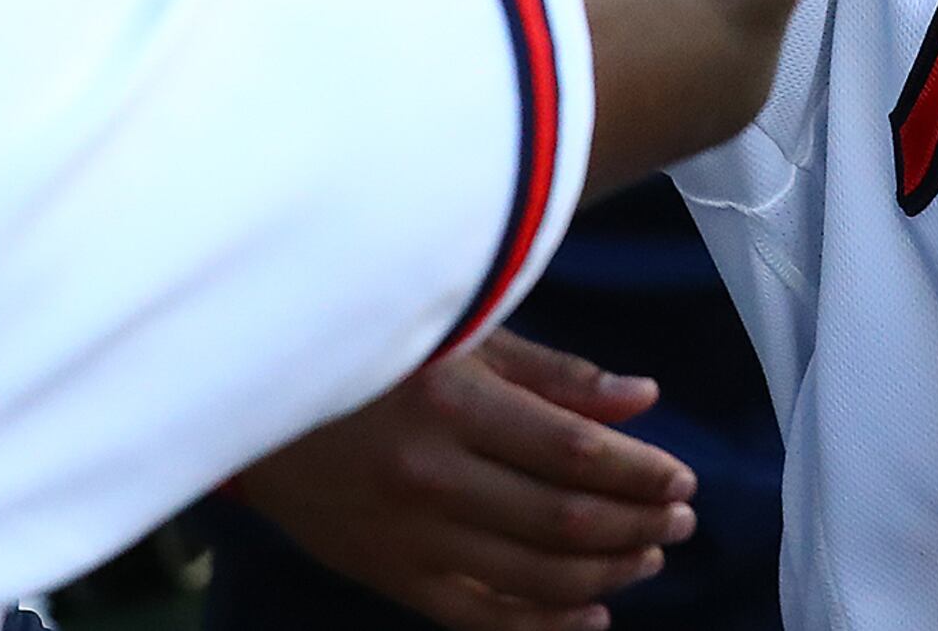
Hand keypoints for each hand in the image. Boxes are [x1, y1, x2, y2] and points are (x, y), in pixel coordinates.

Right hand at [233, 331, 694, 630]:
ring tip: (648, 557)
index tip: (683, 479)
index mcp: (453, 403)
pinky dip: (540, 624)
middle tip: (682, 521)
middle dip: (636, 525)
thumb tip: (644, 399)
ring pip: (528, 574)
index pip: (573, 452)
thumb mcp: (464, 336)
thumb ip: (555, 374)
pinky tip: (590, 615)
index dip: (640, 472)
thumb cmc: (376, 352)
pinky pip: (474, 615)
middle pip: (560, 519)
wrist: (254, 405)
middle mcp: (430, 476)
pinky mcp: (384, 574)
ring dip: (603, 573)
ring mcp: (405, 534)